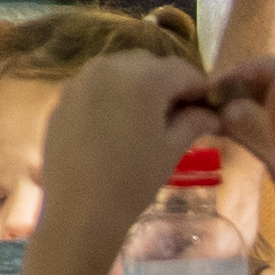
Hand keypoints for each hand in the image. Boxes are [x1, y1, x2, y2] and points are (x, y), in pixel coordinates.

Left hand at [38, 54, 199, 237]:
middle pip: (149, 64)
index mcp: (143, 78)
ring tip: (143, 118)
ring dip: (137, 85)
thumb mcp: (171, 150)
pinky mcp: (62, 98)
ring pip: (120, 70)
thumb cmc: (133, 180)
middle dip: (166, 83)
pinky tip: (113, 124)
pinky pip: (95, 85)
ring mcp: (81, 81)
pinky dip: (110, 95)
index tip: (205, 107)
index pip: (182, 70)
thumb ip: (194, 122)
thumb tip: (212, 114)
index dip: (198, 88)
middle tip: (174, 114)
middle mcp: (110, 67)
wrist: (80, 210)